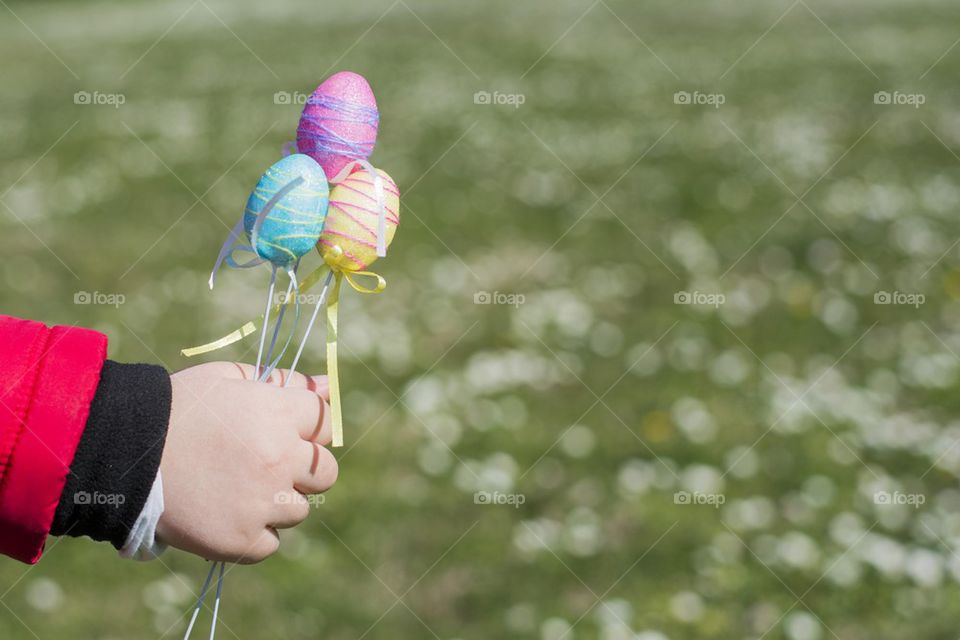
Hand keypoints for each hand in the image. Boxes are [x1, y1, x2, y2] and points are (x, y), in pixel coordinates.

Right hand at [156, 361, 335, 562]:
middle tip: (266, 466)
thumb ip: (282, 382)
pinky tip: (226, 515)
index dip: (309, 427)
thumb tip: (326, 385)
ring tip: (235, 489)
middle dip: (303, 469)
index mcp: (278, 414)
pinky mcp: (242, 539)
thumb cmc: (178, 409)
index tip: (288, 431)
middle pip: (326, 473)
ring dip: (276, 503)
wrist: (123, 452)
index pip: (327, 423)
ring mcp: (262, 502)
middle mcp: (279, 458)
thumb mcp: (228, 380)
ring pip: (298, 510)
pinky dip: (253, 535)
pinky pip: (270, 543)